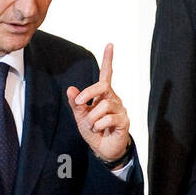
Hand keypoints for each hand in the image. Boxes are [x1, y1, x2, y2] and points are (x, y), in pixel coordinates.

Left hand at [66, 44, 130, 163]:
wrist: (103, 149)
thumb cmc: (94, 131)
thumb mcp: (80, 117)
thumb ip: (76, 104)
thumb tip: (71, 89)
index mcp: (103, 95)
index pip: (107, 74)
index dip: (108, 60)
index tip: (110, 45)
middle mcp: (114, 99)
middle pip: (103, 86)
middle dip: (88, 94)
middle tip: (79, 104)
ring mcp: (120, 110)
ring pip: (103, 106)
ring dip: (92, 118)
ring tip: (92, 126)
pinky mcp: (124, 121)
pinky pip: (109, 118)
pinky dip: (99, 125)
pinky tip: (100, 130)